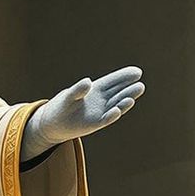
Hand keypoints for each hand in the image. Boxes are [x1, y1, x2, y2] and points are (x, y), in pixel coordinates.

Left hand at [20, 67, 143, 160]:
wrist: (54, 123)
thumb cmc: (62, 106)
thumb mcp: (68, 96)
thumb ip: (77, 89)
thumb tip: (88, 82)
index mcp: (96, 89)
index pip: (113, 81)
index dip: (124, 76)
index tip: (137, 72)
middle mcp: (102, 100)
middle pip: (119, 93)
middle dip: (129, 89)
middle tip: (140, 85)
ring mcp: (100, 112)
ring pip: (116, 105)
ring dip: (125, 101)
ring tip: (134, 96)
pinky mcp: (95, 124)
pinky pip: (105, 119)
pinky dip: (111, 115)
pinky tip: (117, 110)